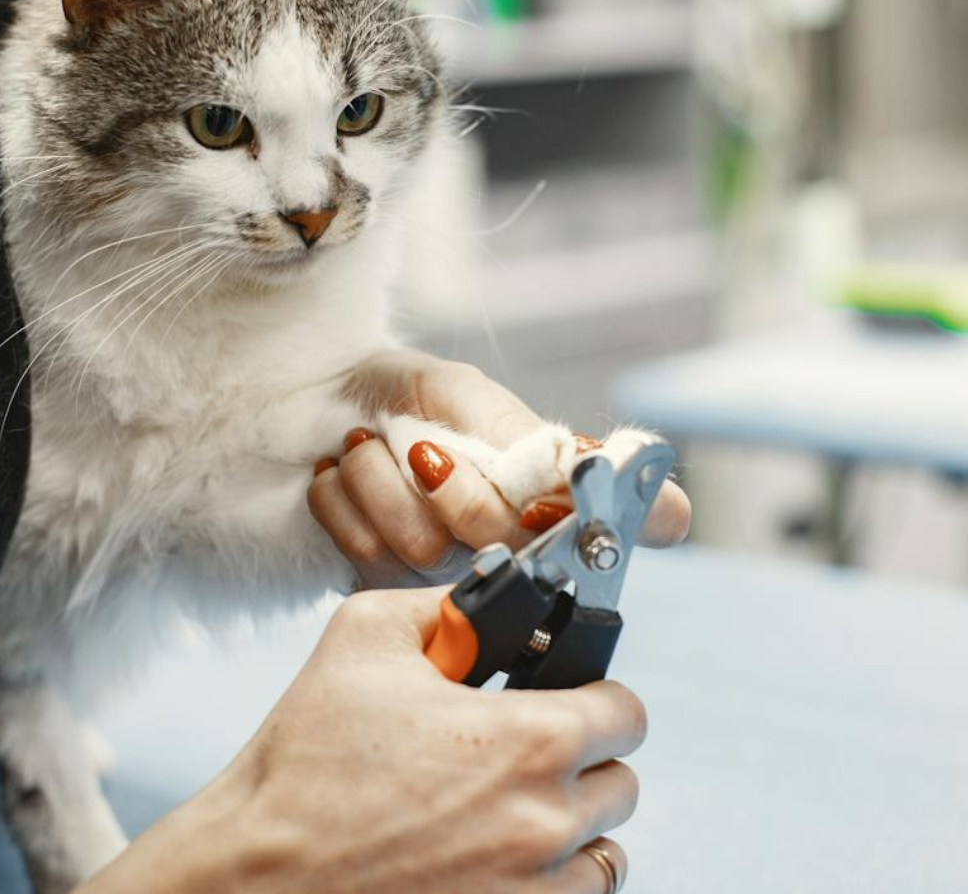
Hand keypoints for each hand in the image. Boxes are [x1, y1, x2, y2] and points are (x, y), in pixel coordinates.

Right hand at [77, 587, 640, 892]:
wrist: (260, 871)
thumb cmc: (307, 764)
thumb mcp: (365, 635)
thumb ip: (444, 604)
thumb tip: (486, 599)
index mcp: (526, 740)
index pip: (625, 712)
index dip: (597, 693)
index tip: (570, 696)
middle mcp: (545, 822)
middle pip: (620, 781)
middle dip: (583, 754)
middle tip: (528, 745)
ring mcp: (532, 890)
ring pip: (605, 848)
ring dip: (574, 821)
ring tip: (512, 802)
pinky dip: (553, 875)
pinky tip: (502, 850)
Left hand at [310, 350, 689, 584]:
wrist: (327, 397)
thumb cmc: (413, 395)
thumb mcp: (477, 403)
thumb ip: (541, 450)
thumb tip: (657, 501)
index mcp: (549, 497)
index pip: (627, 526)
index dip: (615, 512)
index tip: (544, 486)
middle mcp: (510, 549)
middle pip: (498, 539)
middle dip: (444, 478)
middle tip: (417, 444)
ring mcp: (443, 577)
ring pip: (419, 548)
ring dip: (380, 479)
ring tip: (371, 447)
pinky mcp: (381, 587)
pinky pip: (363, 557)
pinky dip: (343, 500)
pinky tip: (342, 476)